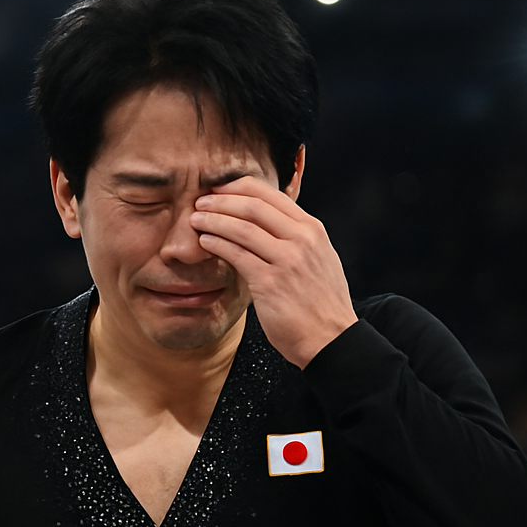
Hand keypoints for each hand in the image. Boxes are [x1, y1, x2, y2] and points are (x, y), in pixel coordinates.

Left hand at [189, 176, 356, 367]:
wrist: (330, 338)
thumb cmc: (319, 303)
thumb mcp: (317, 259)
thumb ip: (294, 238)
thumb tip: (266, 223)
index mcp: (312, 229)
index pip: (271, 194)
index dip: (239, 187)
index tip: (218, 189)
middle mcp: (302, 239)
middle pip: (253, 206)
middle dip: (221, 200)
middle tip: (200, 201)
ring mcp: (287, 260)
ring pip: (242, 227)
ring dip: (213, 220)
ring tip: (195, 219)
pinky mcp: (271, 282)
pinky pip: (237, 254)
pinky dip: (217, 244)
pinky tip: (204, 241)